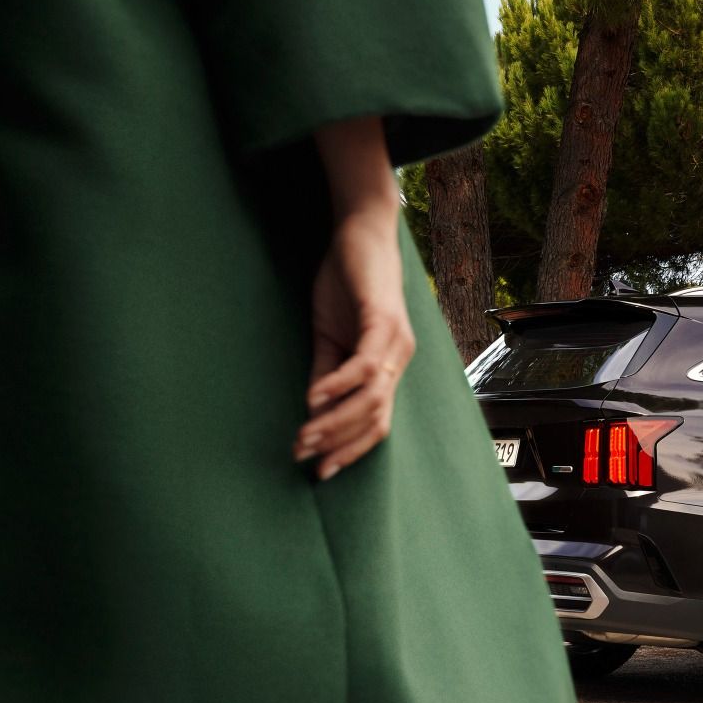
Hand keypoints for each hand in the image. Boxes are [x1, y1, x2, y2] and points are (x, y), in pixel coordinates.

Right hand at [296, 117, 414, 479]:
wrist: (360, 232)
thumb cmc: (346, 283)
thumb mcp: (329, 336)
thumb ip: (326, 373)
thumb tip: (313, 411)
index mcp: (388, 366)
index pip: (376, 423)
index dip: (349, 449)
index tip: (319, 471)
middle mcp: (398, 359)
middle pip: (376, 419)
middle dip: (340, 445)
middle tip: (304, 459)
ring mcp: (394, 341)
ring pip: (372, 398)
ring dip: (336, 422)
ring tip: (304, 435)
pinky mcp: (383, 320)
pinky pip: (364, 363)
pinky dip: (339, 384)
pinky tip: (314, 399)